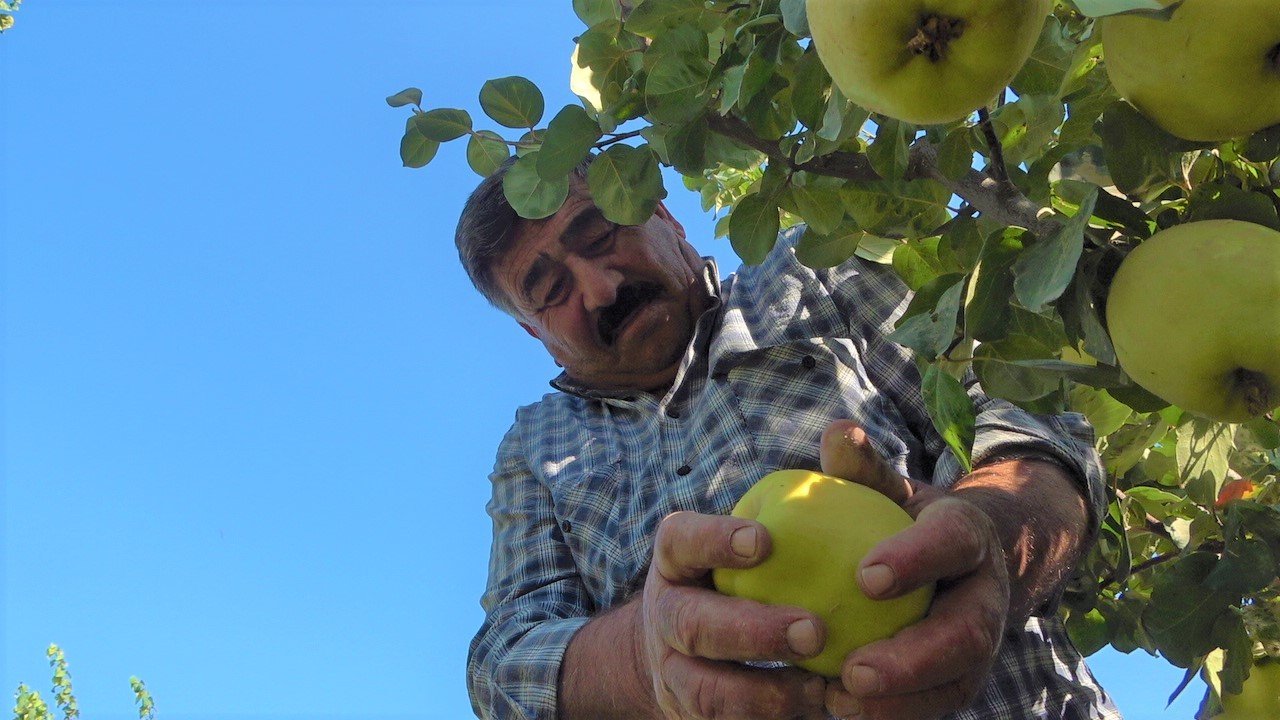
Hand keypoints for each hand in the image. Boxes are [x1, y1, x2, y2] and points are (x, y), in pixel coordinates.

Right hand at [639, 510, 830, 718]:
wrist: (695, 650)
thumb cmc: (760, 569)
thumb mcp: (767, 529)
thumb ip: (806, 492)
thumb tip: (843, 435)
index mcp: (678, 560)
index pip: (681, 541)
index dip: (714, 540)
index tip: (764, 540)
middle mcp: (668, 616)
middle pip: (692, 625)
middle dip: (751, 631)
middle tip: (815, 630)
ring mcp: (677, 673)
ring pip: (706, 692)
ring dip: (765, 694)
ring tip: (821, 689)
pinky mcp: (694, 717)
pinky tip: (821, 709)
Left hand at [818, 421, 1010, 719]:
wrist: (955, 561)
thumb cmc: (901, 518)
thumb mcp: (886, 486)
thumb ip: (863, 467)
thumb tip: (836, 433)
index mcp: (969, 536)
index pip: (953, 543)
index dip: (916, 559)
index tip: (865, 576)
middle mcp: (986, 596)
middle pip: (965, 634)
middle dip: (914, 659)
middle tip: (853, 672)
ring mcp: (979, 646)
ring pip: (955, 683)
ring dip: (901, 702)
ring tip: (840, 704)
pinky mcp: (961, 681)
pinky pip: (934, 707)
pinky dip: (893, 716)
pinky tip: (838, 714)